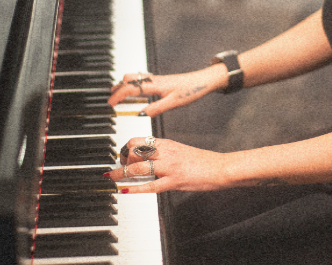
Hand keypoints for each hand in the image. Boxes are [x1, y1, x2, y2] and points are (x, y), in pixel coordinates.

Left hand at [105, 137, 227, 192]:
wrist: (219, 167)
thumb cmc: (201, 160)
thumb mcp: (179, 150)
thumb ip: (164, 152)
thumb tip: (148, 156)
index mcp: (166, 143)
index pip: (138, 140)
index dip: (125, 148)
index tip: (121, 156)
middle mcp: (165, 152)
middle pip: (134, 151)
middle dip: (121, 160)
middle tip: (117, 168)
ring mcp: (169, 167)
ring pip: (139, 168)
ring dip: (122, 173)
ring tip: (111, 178)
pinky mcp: (174, 181)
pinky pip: (151, 186)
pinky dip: (135, 189)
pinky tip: (125, 191)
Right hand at [108, 66, 227, 116]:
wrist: (203, 81)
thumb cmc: (190, 90)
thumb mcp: (173, 103)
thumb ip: (156, 108)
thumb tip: (140, 114)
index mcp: (154, 85)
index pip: (130, 88)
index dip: (118, 96)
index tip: (110, 105)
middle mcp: (153, 79)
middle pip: (128, 78)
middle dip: (117, 88)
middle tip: (110, 100)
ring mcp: (156, 78)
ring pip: (134, 77)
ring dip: (124, 85)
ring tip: (118, 96)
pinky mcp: (160, 80)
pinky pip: (141, 80)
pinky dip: (133, 85)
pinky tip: (134, 93)